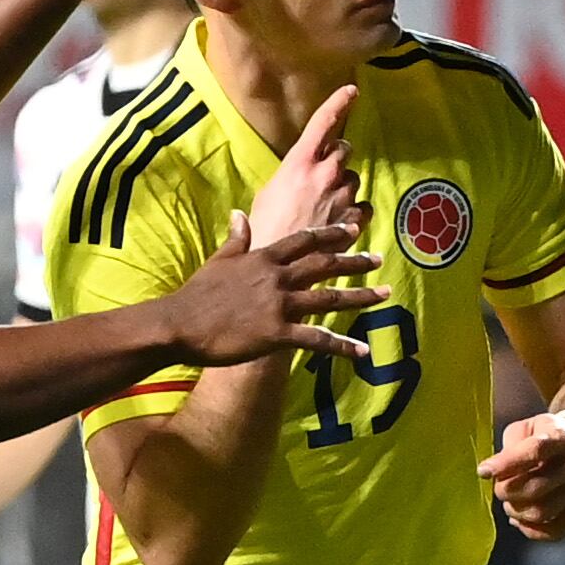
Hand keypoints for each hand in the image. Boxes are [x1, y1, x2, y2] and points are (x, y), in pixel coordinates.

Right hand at [165, 211, 377, 365]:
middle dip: (355, 261)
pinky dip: (342, 346)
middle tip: (379, 259)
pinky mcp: (277, 333)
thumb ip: (236, 238)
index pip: (305, 240)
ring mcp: (279, 305)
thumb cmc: (196, 294)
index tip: (352, 229)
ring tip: (384, 294)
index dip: (331, 234)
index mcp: (264, 258)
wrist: (179, 323)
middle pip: (325, 265)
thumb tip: (239, 213)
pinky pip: (317, 339)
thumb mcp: (218, 259)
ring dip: (360, 296)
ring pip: (329, 297)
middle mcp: (277, 277)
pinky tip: (363, 350)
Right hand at [247, 86, 359, 247]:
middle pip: (344, 149)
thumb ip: (288, 176)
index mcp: (299, 163)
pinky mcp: (354, 220)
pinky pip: (363, 206)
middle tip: (325, 172)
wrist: (277, 265)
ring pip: (354, 178)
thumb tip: (296, 174)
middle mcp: (325, 174)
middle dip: (337, 156)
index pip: (323, 123)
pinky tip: (342, 221)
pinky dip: (356, 211)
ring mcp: (342, 197)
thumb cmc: (263, 229)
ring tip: (328, 205)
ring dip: (344, 186)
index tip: (352, 91)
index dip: (339, 103)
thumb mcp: (268, 193)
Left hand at [482, 409, 564, 540]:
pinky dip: (530, 530)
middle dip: (507, 492)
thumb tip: (491, 472)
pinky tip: (521, 519)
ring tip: (511, 503)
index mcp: (561, 438)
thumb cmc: (546, 438)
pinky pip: (554, 532)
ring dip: (516, 511)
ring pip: (541, 512)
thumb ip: (509, 447)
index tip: (483, 471)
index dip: (506, 464)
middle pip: (536, 487)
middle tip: (499, 488)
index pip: (535, 451)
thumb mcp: (526, 429)